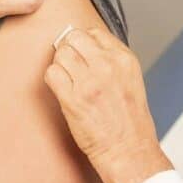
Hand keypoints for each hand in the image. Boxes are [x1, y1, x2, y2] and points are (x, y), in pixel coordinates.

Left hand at [44, 27, 171, 182]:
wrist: (128, 150)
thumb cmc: (130, 120)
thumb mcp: (131, 79)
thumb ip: (112, 60)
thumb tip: (86, 46)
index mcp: (124, 59)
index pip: (94, 33)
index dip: (84, 43)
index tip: (83, 54)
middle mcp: (107, 66)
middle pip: (74, 38)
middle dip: (69, 49)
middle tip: (71, 65)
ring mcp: (89, 82)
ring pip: (60, 54)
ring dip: (60, 65)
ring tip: (68, 80)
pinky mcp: (73, 99)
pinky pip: (51, 74)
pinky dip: (53, 80)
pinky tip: (62, 90)